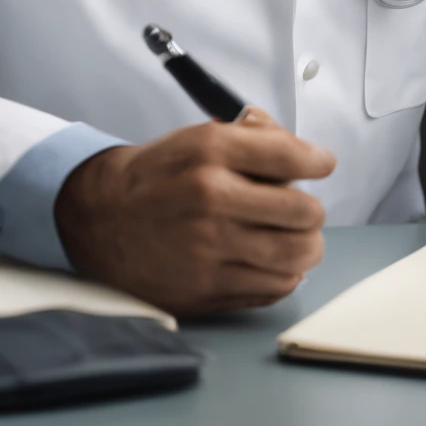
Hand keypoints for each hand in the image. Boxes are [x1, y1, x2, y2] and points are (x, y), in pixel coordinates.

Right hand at [54, 107, 335, 316]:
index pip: (289, 155)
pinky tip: (272, 261)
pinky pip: (273, 287)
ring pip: (296, 255)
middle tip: (302, 208)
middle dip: (311, 208)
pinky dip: (284, 275)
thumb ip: (252, 137)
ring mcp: (209, 248)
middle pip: (303, 210)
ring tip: (296, 237)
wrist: (102, 217)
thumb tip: (300, 151)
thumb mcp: (198, 136)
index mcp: (209, 151)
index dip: (317, 160)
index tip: (322, 164)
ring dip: (307, 245)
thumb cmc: (157, 175)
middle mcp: (211, 198)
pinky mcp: (206, 288)